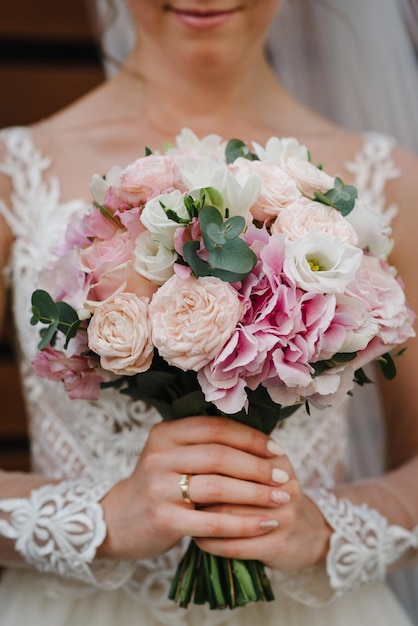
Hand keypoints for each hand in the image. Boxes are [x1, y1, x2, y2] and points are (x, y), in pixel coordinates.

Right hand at [98, 416, 290, 560]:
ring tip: (282, 498)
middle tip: (284, 476)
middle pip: (219, 455)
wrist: (118, 521)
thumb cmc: (160, 486)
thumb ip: (206, 445)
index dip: (250, 438)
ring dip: (256, 493)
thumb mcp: (174, 456)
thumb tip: (261, 439)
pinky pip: (212, 521)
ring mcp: (158, 487)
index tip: (277, 449)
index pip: (215, 428)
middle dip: (257, 466)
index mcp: (166, 433)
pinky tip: (265, 525)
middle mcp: (159, 455)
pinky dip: (243, 524)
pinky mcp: (163, 519)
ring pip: (218, 486)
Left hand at [193, 447, 330, 573]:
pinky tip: (196, 538)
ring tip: (182, 513)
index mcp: (276, 460)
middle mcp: (284, 485)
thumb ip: (235, 451)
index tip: (181, 462)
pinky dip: (210, 542)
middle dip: (197, 489)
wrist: (309, 534)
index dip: (203, 459)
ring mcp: (284, 516)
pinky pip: (234, 545)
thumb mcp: (264, 467)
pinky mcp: (278, 545)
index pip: (232, 453)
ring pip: (229, 516)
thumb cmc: (272, 495)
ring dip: (200, 517)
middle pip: (227, 484)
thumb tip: (189, 441)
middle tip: (175, 489)